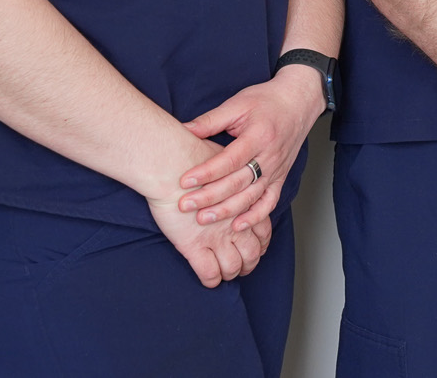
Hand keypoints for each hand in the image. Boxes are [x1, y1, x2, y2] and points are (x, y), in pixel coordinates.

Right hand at [149, 141, 272, 286]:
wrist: (172, 162)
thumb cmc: (195, 156)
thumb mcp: (226, 160)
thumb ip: (234, 174)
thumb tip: (236, 174)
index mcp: (247, 203)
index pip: (264, 230)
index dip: (262, 242)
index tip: (258, 247)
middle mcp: (236, 222)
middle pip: (252, 253)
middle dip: (249, 264)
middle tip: (243, 267)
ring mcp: (216, 236)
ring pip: (233, 266)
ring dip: (231, 273)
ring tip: (226, 274)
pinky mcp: (193, 246)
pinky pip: (209, 273)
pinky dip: (211, 280)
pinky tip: (208, 279)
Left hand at [178, 65, 325, 231]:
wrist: (299, 101)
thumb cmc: (267, 101)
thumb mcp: (238, 103)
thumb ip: (211, 120)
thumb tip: (183, 130)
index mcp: (258, 136)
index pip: (230, 159)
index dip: (207, 172)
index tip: (184, 181)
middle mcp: (269, 155)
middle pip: (238, 181)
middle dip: (210, 196)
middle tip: (185, 205)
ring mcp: (277, 169)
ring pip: (252, 195)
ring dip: (228, 210)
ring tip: (203, 219)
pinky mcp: (281, 177)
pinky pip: (270, 201)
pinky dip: (255, 216)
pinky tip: (237, 225)